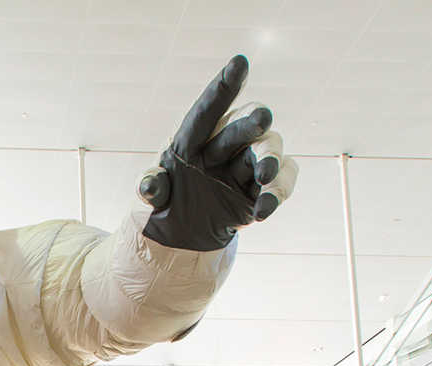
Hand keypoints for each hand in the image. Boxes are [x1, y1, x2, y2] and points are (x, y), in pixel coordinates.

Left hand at [139, 54, 297, 251]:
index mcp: (191, 140)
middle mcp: (222, 145)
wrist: (184, 237)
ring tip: (265, 175)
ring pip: (268, 148)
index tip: (240, 62)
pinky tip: (264, 209)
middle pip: (242, 124)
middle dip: (252, 120)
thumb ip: (151, 189)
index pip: (206, 111)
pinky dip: (278, 190)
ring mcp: (245, 165)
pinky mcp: (263, 187)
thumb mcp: (152, 199)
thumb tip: (149, 186)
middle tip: (261, 119)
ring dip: (269, 159)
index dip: (223, 88)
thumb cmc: (167, 206)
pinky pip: (282, 179)